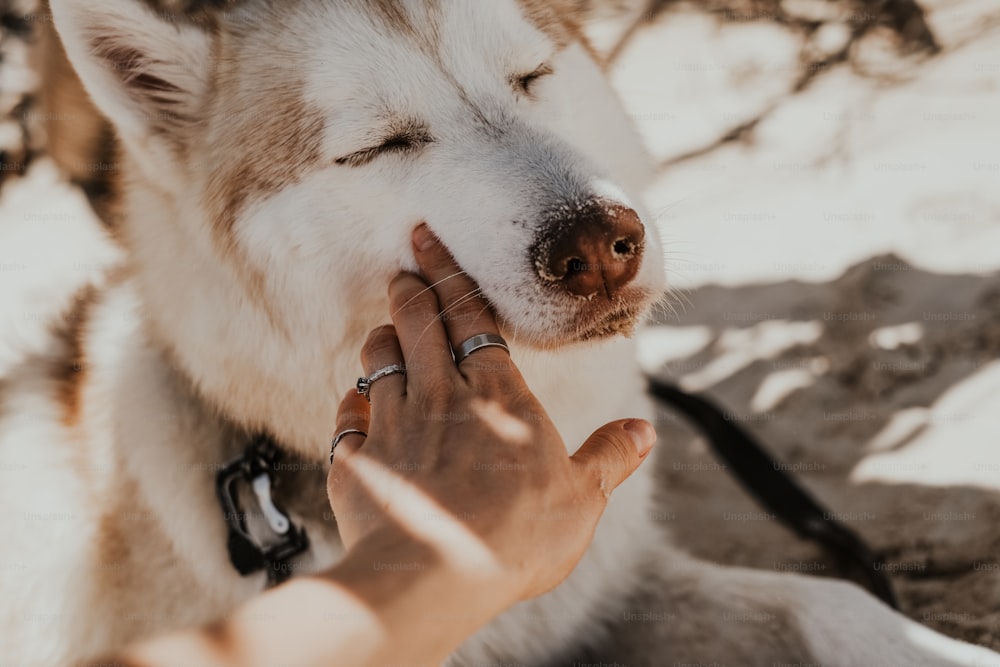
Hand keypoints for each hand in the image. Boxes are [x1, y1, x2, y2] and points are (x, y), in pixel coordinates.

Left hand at [327, 224, 655, 607]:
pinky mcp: (356, 461)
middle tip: (405, 264)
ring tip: (385, 328)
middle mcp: (439, 395)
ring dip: (382, 338)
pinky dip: (352, 406)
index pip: (471, 316)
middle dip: (411, 287)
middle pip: (419, 323)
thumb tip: (644, 431)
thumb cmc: (518, 536)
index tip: (429, 240)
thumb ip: (609, 458)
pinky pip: (347, 419)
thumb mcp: (582, 498)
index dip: (451, 274)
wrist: (434, 576)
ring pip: (378, 360)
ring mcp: (391, 424)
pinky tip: (355, 407)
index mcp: (497, 393)